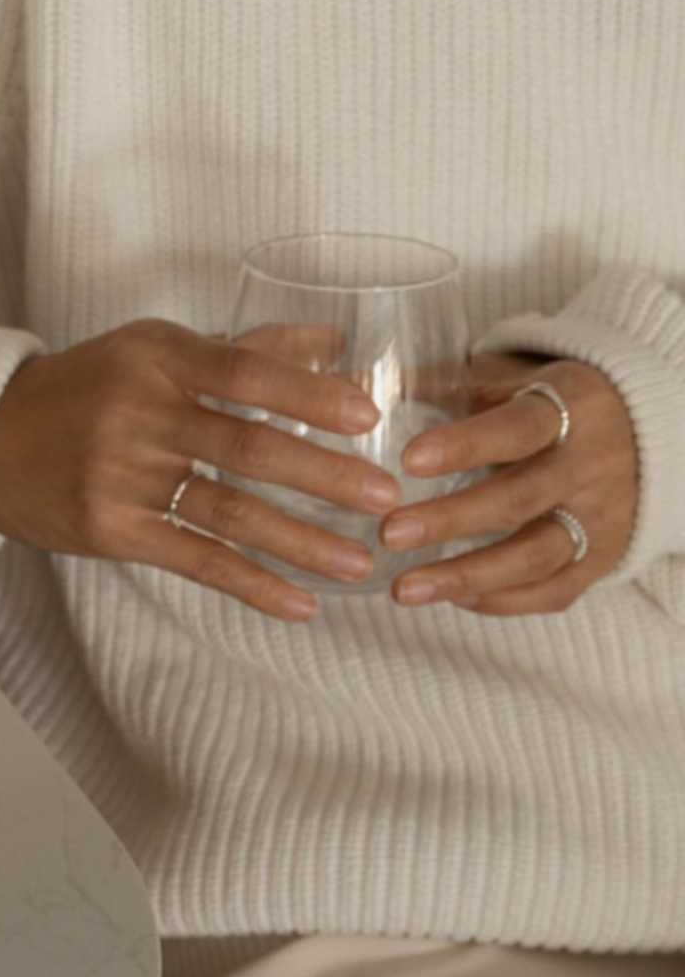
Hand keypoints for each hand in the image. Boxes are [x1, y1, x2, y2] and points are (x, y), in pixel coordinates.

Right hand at [0, 318, 399, 620]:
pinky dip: (251, 584)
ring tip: (361, 561)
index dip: (309, 394)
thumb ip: (245, 347)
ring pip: (227, 511)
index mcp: (157, 358)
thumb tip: (336, 344)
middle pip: (246, 447)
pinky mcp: (109, 529)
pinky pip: (193, 559)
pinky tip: (300, 604)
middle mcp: (139, 414)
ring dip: (301, 541)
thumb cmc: (83, 387)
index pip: (244, 371)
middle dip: (325, 475)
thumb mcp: (152, 349)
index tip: (369, 415)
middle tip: (388, 499)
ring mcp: (121, 475)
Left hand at [380, 353, 636, 614]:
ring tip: (402, 589)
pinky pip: (556, 590)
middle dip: (450, 520)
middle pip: (520, 498)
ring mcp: (601, 516)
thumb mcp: (500, 377)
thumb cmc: (542, 399)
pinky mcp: (604, 557)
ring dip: (466, 575)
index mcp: (570, 406)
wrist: (641, 427)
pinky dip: (504, 599)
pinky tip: (453, 598)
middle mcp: (591, 464)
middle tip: (387, 534)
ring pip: (537, 556)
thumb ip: (430, 384)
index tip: (408, 460)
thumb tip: (334, 385)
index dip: (466, 444)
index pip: (519, 427)